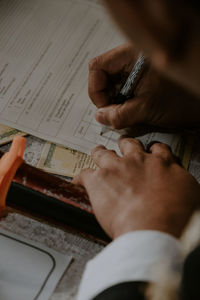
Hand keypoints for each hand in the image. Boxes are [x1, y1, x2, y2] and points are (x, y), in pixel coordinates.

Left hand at [73, 138, 199, 238]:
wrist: (155, 229)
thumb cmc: (176, 217)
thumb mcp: (190, 195)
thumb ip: (180, 184)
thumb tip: (180, 186)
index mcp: (161, 164)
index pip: (156, 149)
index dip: (151, 149)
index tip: (148, 152)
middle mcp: (138, 161)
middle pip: (128, 145)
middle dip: (124, 146)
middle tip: (122, 147)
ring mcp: (117, 168)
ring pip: (103, 153)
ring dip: (99, 153)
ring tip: (97, 153)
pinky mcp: (99, 180)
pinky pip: (84, 174)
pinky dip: (80, 178)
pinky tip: (78, 180)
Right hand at [89, 43, 199, 129]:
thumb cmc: (183, 98)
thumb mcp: (147, 108)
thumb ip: (119, 114)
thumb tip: (100, 116)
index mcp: (133, 55)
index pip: (98, 67)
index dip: (96, 90)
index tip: (104, 108)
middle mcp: (132, 58)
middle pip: (103, 74)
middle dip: (106, 97)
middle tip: (114, 113)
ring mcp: (136, 67)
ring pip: (112, 83)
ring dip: (114, 100)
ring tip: (127, 112)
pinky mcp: (140, 77)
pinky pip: (122, 87)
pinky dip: (122, 101)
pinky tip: (132, 108)